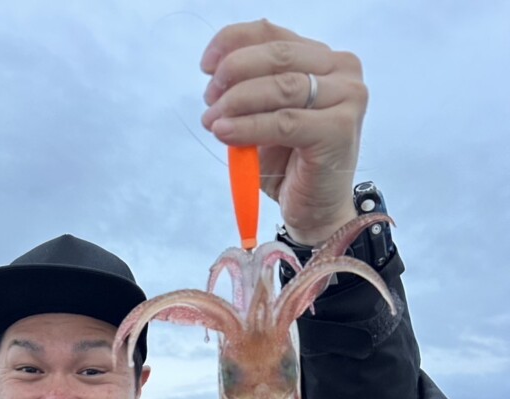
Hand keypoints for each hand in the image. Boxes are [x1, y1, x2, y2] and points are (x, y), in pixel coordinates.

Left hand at [201, 20, 365, 244]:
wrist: (315, 210)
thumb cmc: (291, 164)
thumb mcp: (265, 117)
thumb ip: (251, 89)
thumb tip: (216, 74)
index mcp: (324, 59)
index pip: (275, 35)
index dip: (234, 42)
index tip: (206, 64)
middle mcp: (342, 71)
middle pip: (277, 56)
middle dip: (234, 73)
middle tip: (209, 97)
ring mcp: (346, 98)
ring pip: (281, 87)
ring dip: (237, 101)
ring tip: (212, 120)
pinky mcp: (339, 129)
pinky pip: (284, 122)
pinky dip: (249, 126)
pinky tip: (225, 132)